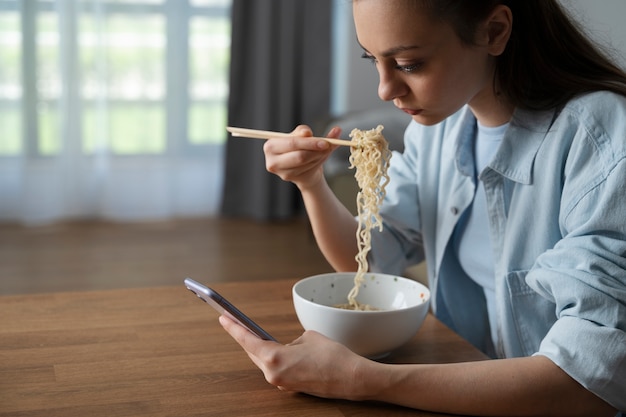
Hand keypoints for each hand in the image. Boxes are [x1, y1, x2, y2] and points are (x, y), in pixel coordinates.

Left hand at [219, 314, 369, 399]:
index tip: (223, 318)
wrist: (352, 378)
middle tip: (232, 321)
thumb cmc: (333, 356)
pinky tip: (271, 349)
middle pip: (252, 352)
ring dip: (258, 348)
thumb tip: (287, 347)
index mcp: (275, 358)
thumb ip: (290, 341)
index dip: (233, 328)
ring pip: (263, 362)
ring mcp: (282, 383)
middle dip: (244, 337)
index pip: (247, 341)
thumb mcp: (308, 337)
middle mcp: (274, 374)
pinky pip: (275, 369)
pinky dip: (272, 358)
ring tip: (250, 333)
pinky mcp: (290, 387)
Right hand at [263, 125, 341, 190]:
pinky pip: (307, 169)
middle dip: (316, 150)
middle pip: (299, 155)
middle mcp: (272, 159)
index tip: (325, 142)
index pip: (293, 143)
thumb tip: (327, 130)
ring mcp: (280, 171)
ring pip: (305, 162)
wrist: (302, 168)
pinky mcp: (288, 178)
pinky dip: (316, 163)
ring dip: (318, 156)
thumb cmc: (302, 149)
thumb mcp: (306, 138)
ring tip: (322, 151)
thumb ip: (312, 133)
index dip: (310, 142)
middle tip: (328, 146)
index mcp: (271, 145)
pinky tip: (317, 160)